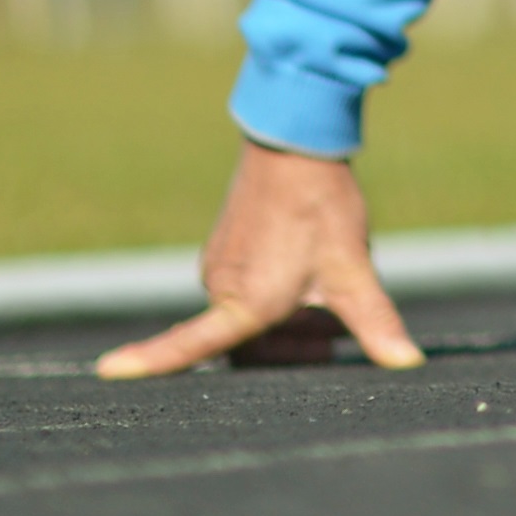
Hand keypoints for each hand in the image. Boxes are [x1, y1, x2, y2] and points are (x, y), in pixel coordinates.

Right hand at [96, 144, 431, 376]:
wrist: (299, 143)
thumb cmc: (322, 207)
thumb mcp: (353, 269)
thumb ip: (376, 322)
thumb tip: (408, 363)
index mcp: (246, 300)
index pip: (192, 345)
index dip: (152, 361)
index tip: (107, 372)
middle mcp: (221, 286)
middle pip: (243, 346)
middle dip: (283, 352)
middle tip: (327, 340)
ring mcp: (217, 266)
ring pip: (243, 319)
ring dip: (280, 326)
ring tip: (322, 301)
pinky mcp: (222, 250)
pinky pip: (239, 292)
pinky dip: (269, 301)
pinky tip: (306, 276)